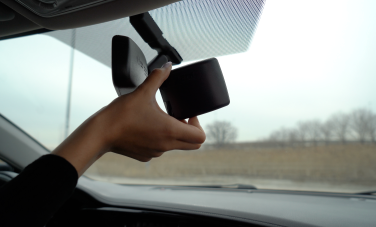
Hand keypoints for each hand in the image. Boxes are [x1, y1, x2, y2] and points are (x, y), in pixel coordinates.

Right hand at [52, 62, 205, 175]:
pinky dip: (159, 139)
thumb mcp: (142, 92)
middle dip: (190, 130)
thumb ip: (158, 77)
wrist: (100, 134)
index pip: (200, 137)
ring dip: (173, 133)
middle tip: (178, 116)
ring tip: (159, 119)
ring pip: (176, 146)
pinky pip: (160, 149)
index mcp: (170, 131)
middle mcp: (166, 145)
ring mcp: (156, 153)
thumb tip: (168, 66)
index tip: (188, 114)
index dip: (198, 124)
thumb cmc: (121, 115)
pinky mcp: (145, 156)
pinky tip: (146, 128)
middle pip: (192, 144)